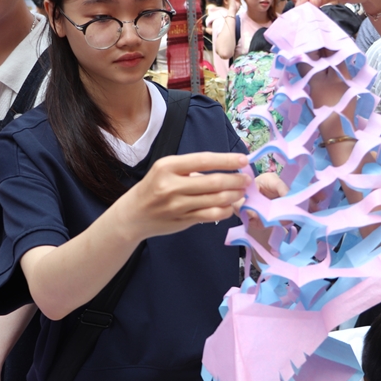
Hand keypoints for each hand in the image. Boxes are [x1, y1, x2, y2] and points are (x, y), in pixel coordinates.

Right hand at [116, 152, 250, 242]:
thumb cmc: (154, 188)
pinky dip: (225, 211)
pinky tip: (230, 206)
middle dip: (235, 180)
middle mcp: (171, 185)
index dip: (227, 160)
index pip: (204, 160)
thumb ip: (192, 169)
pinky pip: (210, 216)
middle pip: (213, 182)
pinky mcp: (182, 221)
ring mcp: (176, 206)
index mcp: (167, 166)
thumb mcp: (166, 171)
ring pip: (214, 200)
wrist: (132, 215)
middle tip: (247, 179)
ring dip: (234, 195)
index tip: (244, 159)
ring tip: (242, 192)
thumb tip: (226, 168)